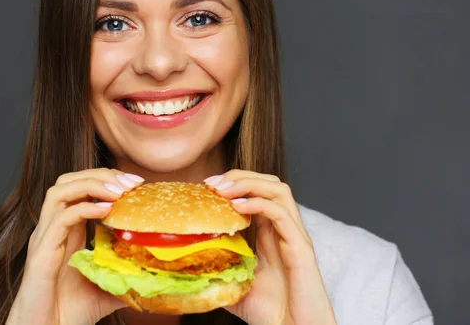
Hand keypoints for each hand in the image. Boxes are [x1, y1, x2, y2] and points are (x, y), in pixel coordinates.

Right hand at [7, 168, 143, 324]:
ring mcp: (45, 238)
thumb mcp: (106, 288)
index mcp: (66, 231)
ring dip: (92, 184)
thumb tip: (156, 273)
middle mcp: (52, 229)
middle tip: (130, 182)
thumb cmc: (67, 312)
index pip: (80, 188)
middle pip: (69, 180)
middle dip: (101, 174)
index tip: (136, 183)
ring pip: (60, 190)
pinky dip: (85, 208)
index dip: (107, 179)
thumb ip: (126, 276)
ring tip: (119, 191)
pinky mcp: (41, 253)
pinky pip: (60, 218)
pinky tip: (107, 210)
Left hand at [205, 170, 336, 324]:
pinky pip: (281, 214)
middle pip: (269, 182)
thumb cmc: (271, 312)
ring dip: (249, 183)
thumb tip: (185, 266)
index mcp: (271, 233)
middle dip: (240, 175)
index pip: (257, 191)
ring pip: (279, 189)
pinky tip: (237, 207)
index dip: (233, 182)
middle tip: (212, 183)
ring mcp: (295, 236)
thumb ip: (217, 270)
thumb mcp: (234, 285)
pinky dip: (258, 203)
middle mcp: (285, 229)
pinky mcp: (301, 248)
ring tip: (223, 190)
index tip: (206, 186)